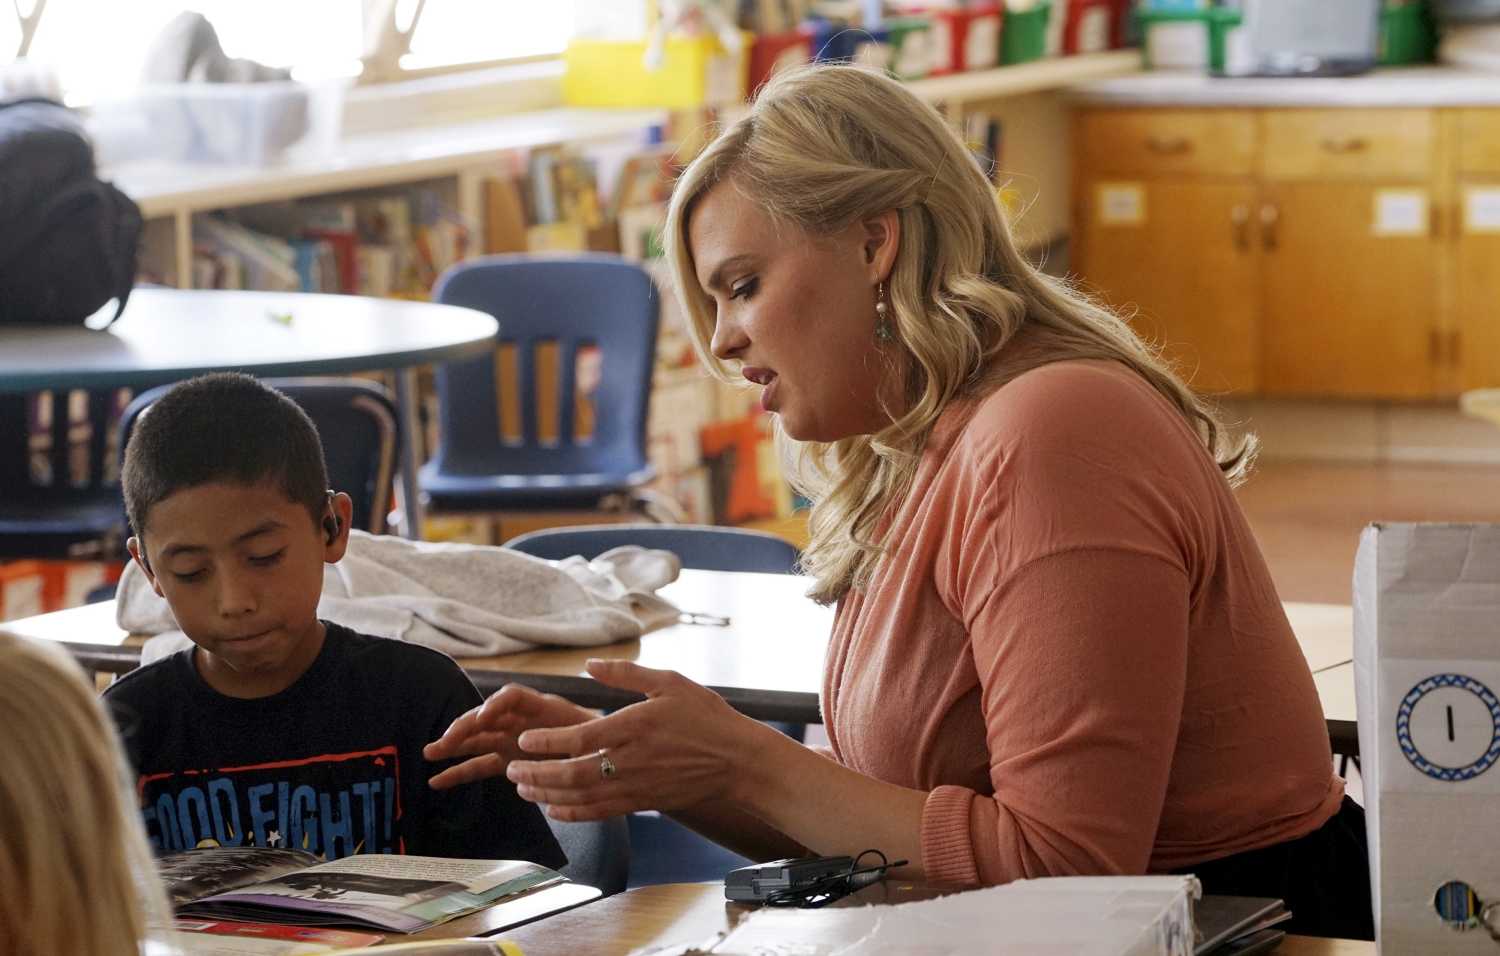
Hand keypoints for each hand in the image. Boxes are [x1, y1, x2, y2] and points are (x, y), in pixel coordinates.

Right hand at [424, 683, 595, 789]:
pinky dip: (459, 771)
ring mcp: (512, 739)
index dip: (495, 705)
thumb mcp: (592, 732)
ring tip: (429, 753)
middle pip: (487, 717)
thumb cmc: (601, 740)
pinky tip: (437, 780)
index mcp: (542, 707)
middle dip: (464, 727)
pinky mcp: (508, 760)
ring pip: (477, 739)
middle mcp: (522, 719)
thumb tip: (570, 741)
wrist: (605, 756)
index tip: (484, 719)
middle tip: (443, 742)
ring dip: (453, 745)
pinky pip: (480, 764)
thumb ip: (578, 733)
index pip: (512, 697)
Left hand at [504, 659, 773, 821]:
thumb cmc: (705, 717)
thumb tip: (589, 665)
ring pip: (581, 797)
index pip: (579, 737)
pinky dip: (573, 813)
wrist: (737, 761)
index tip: (524, 740)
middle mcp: (631, 760)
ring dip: (547, 795)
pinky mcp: (642, 802)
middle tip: (511, 769)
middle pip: (572, 774)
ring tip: (523, 788)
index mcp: (634, 725)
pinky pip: (600, 812)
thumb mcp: (669, 682)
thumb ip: (626, 674)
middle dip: (536, 774)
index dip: (546, 742)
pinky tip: (555, 809)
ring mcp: (636, 785)